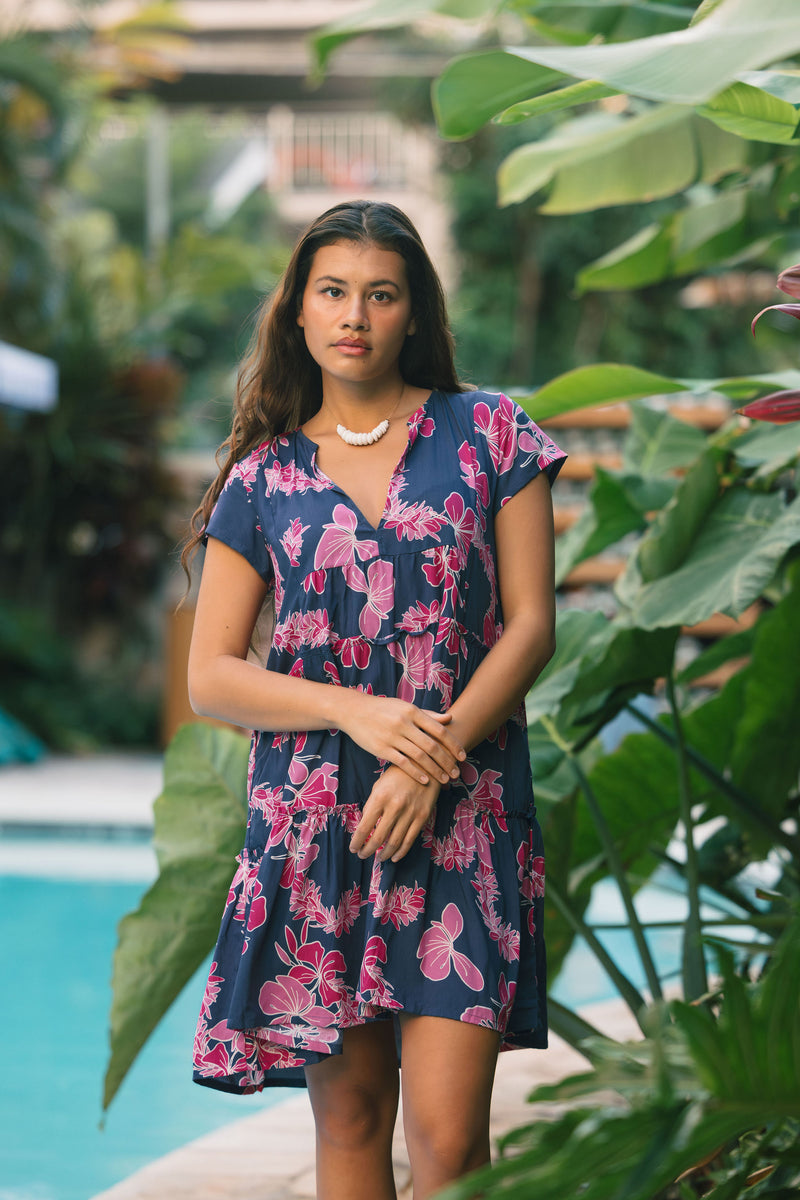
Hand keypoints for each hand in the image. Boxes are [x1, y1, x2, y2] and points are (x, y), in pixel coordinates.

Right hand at [339, 693, 464, 785]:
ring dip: (435, 770)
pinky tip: (426, 781)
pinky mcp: (381, 749)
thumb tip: (449, 719)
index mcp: (412, 712)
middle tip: (456, 773)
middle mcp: (404, 723)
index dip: (453, 745)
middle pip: (432, 746)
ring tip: (445, 779)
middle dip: (447, 762)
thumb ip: (427, 715)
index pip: (439, 730)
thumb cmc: (384, 709)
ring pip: (419, 757)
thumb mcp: (405, 707)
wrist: (354, 711)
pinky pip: (403, 763)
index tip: (463, 756)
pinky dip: (416, 773)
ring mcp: (392, 737)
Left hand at [350, 766, 440, 862]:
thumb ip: (371, 805)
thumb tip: (364, 825)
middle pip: (378, 838)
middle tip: (362, 855)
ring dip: (384, 854)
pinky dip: (401, 852)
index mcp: (380, 798)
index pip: (364, 827)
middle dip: (367, 850)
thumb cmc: (397, 775)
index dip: (357, 842)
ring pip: (394, 842)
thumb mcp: (379, 785)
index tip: (353, 848)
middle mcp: (394, 807)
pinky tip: (394, 856)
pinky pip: (410, 840)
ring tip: (378, 858)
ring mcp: (410, 812)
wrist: (425, 765)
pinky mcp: (422, 816)